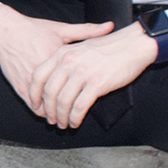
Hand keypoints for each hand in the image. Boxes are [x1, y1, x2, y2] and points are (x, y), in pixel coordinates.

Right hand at [0, 5, 117, 114]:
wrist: (5, 32)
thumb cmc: (33, 30)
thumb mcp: (61, 29)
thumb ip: (87, 30)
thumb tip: (109, 27)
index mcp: (58, 58)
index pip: (77, 82)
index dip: (86, 93)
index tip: (94, 96)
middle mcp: (45, 72)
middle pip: (62, 98)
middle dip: (70, 110)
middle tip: (77, 116)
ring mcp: (31, 81)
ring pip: (47, 106)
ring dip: (55, 113)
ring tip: (64, 117)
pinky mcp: (20, 86)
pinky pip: (33, 104)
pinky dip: (41, 109)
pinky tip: (49, 111)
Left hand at [27, 22, 158, 128]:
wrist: (133, 44)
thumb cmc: (109, 47)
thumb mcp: (80, 47)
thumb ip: (66, 61)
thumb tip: (56, 81)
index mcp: (62, 53)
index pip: (38, 76)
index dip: (34, 94)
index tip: (36, 105)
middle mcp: (68, 62)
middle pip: (49, 92)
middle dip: (48, 110)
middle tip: (50, 119)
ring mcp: (82, 73)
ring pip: (63, 102)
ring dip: (61, 117)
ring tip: (63, 123)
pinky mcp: (97, 83)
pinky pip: (80, 106)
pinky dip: (75, 118)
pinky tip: (76, 122)